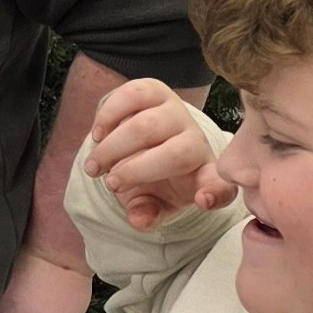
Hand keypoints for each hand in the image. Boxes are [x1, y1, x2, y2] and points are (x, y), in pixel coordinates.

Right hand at [83, 76, 232, 230]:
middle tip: (108, 183)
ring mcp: (176, 112)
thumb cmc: (150, 176)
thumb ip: (146, 213)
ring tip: (93, 165)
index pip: (220, 185)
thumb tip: (139, 220)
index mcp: (202, 174)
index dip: (215, 193)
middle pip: (174, 154)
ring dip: (112, 149)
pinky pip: (131, 95)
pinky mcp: (154, 91)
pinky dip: (107, 117)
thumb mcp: (150, 201)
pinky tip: (97, 135)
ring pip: (146, 126)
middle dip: (134, 172)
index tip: (202, 201)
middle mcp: (195, 140)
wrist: (138, 141)